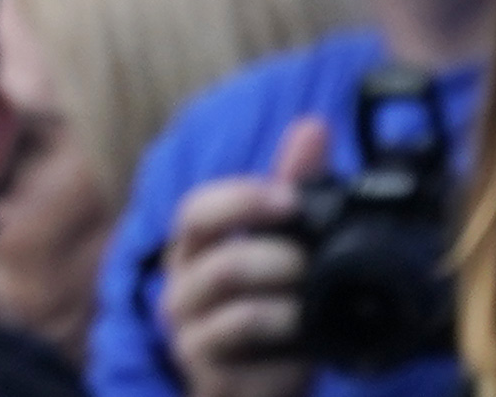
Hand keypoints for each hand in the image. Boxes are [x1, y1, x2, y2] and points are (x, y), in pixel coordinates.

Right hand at [156, 120, 321, 396]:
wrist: (259, 384)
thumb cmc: (265, 304)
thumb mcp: (279, 242)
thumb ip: (291, 185)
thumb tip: (314, 125)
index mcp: (194, 247)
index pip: (198, 209)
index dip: (242, 199)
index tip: (291, 198)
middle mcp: (181, 286)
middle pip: (214, 258)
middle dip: (273, 257)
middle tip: (309, 265)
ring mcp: (191, 333)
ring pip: (233, 305)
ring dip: (285, 302)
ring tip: (311, 305)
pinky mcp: (209, 373)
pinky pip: (245, 351)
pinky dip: (285, 343)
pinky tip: (306, 341)